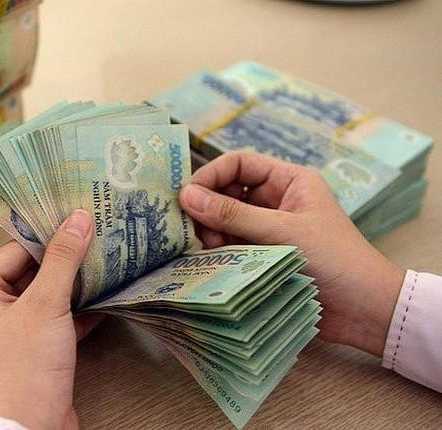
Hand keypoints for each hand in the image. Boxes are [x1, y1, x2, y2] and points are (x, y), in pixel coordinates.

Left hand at [0, 210, 100, 429]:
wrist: (32, 429)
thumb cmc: (24, 369)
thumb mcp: (46, 304)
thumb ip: (62, 259)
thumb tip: (77, 219)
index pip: (13, 251)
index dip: (47, 235)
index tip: (75, 218)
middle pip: (29, 272)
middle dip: (63, 260)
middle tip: (94, 237)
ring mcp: (8, 333)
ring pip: (44, 297)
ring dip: (73, 285)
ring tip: (103, 262)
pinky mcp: (30, 351)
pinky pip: (53, 320)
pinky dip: (76, 312)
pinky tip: (103, 299)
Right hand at [179, 152, 404, 356]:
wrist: (363, 311)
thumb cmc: (334, 259)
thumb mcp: (281, 231)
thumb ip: (232, 214)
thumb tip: (186, 195)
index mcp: (288, 181)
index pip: (239, 164)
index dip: (211, 175)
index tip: (187, 195)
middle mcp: (275, 201)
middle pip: (227, 192)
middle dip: (209, 208)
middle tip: (198, 230)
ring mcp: (267, 231)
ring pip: (225, 222)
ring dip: (213, 233)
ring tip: (212, 249)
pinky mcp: (262, 258)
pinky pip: (231, 247)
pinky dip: (219, 252)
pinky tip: (211, 262)